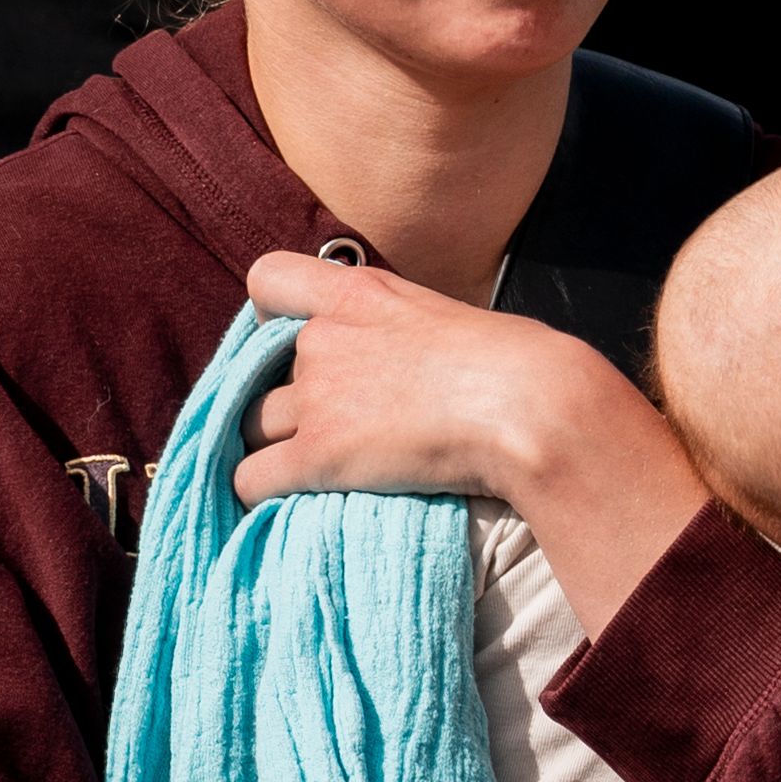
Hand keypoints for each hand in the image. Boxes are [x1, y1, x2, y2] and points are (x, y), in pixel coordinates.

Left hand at [236, 253, 709, 631]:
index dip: (264, 317)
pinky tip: (284, 504)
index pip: (267, 278)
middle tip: (314, 428)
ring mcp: (318, 397)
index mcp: (359, 294)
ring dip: (267, 448)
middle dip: (275, 401)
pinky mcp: (319, 455)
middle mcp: (324, 339)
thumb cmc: (518, 367)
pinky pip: (250, 479)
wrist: (533, 406)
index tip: (291, 346)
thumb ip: (405, 332)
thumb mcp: (451, 319)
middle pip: (255, 372)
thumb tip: (412, 364)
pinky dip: (258, 494)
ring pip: (247, 426)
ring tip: (306, 472)